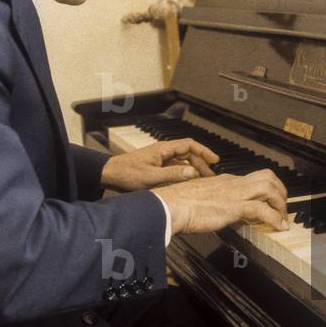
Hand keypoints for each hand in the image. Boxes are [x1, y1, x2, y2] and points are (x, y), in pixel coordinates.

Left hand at [100, 138, 219, 191]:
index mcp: (163, 149)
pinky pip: (175, 166)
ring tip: (203, 179)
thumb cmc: (127, 174)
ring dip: (193, 168)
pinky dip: (184, 172)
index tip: (215, 160)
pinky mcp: (157, 166)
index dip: (204, 151)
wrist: (110, 175)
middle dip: (201, 162)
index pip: (189, 145)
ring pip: (182, 160)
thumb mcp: (151, 177)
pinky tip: (188, 182)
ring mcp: (160, 158)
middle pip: (188, 153)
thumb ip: (173, 174)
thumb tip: (193, 172)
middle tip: (211, 175)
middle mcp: (163, 151)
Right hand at [154, 169, 288, 234]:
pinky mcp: (233, 206)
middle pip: (267, 177)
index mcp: (225, 180)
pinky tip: (278, 227)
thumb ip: (212, 201)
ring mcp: (234, 193)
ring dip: (281, 204)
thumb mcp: (199, 198)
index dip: (267, 190)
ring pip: (269, 188)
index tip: (270, 202)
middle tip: (282, 208)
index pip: (253, 178)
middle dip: (280, 192)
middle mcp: (233, 183)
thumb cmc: (177, 204)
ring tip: (283, 218)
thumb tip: (218, 211)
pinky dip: (275, 218)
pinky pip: (262, 209)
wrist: (168, 205)